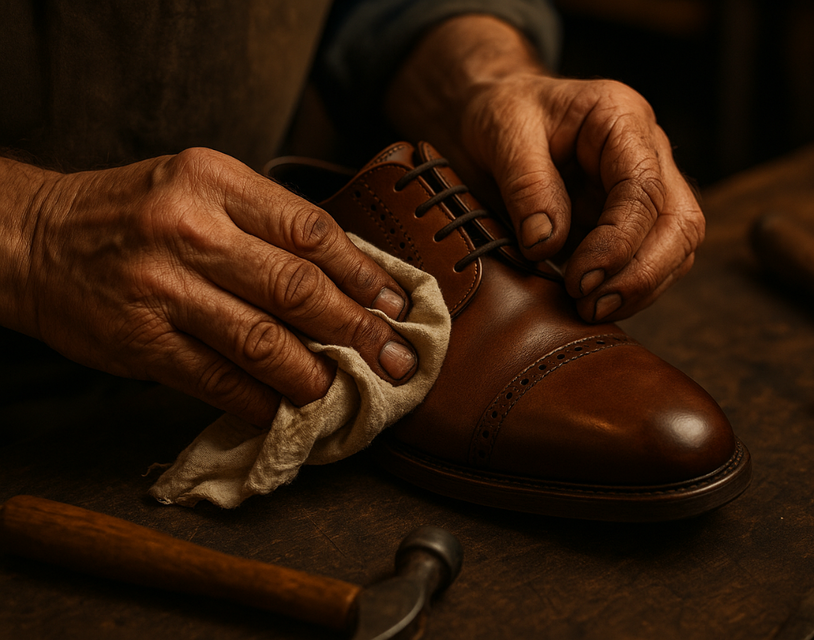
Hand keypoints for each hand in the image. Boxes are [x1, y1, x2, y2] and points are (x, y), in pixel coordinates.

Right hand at [7, 149, 416, 425]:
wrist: (32, 239)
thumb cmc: (133, 213)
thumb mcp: (202, 189)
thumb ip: (268, 223)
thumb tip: (351, 277)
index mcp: (216, 181)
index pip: (312, 229)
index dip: (365, 273)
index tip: (398, 303)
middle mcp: (190, 230)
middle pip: (297, 287)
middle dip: (358, 330)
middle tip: (397, 358)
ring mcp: (162, 288)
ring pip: (263, 341)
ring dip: (317, 375)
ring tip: (349, 390)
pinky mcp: (140, 342)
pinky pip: (217, 381)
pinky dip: (261, 402)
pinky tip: (288, 411)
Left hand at [386, 15, 703, 322]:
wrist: (494, 114)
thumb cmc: (502, 113)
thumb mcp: (503, 132)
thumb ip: (527, 186)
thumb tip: (546, 245)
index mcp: (621, 119)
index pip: (644, 188)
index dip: (618, 243)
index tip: (580, 280)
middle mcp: (648, 152)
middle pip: (680, 221)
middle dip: (643, 273)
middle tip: (592, 306)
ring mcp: (646, 188)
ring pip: (677, 247)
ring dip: (641, 287)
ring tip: (591, 311)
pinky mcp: (632, 220)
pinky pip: (651, 261)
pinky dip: (630, 289)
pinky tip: (595, 305)